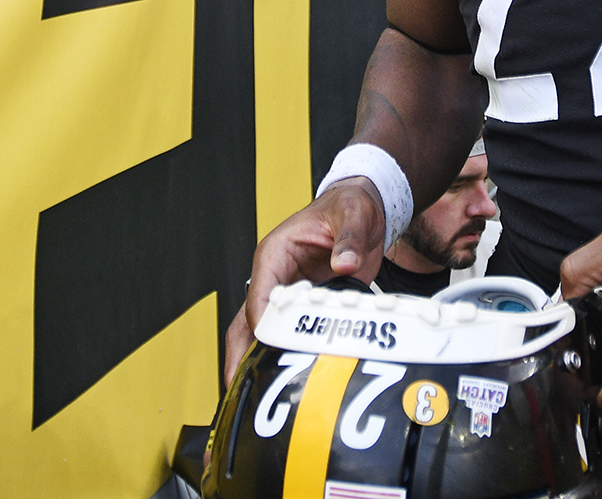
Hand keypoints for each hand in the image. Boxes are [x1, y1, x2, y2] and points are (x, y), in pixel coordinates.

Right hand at [224, 179, 384, 386]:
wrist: (363, 209)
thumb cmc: (349, 207)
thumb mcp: (354, 215)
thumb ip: (350, 239)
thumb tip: (346, 264)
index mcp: (275, 253)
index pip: (260, 294)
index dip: (263, 324)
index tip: (268, 349)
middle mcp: (274, 275)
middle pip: (246, 320)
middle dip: (239, 353)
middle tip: (238, 388)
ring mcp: (285, 293)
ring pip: (258, 332)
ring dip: (253, 360)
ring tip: (251, 394)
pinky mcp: (302, 306)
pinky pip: (285, 334)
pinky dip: (280, 356)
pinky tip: (284, 380)